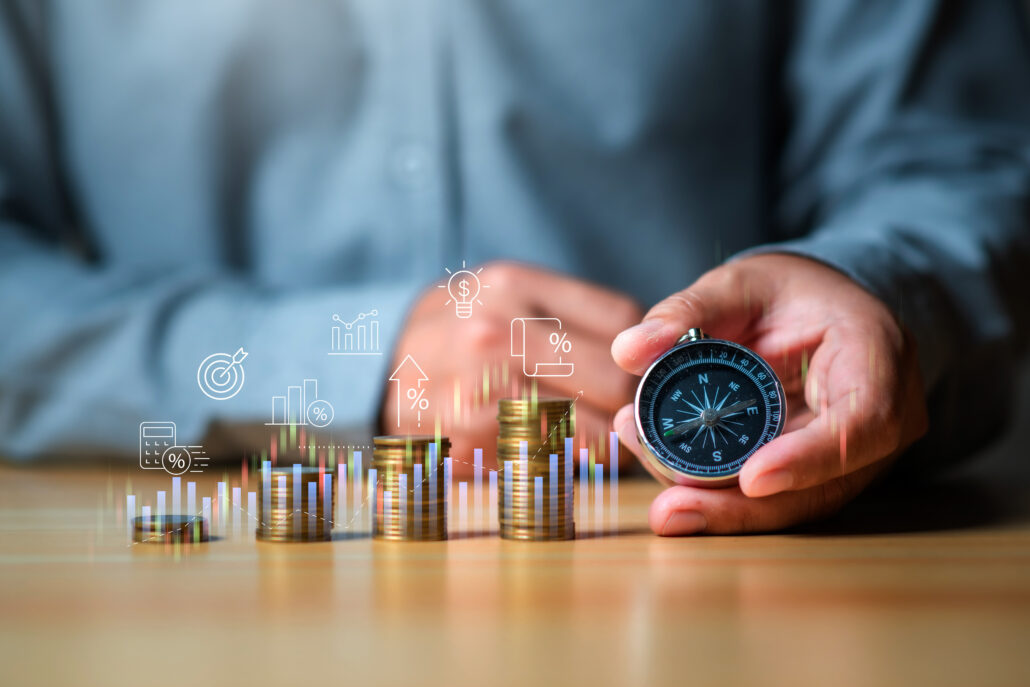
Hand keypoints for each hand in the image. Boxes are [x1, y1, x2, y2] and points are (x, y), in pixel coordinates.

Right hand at [385, 262, 641, 476]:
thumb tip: (649, 353)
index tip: (641, 376)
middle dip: (631, 408)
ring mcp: (478, 388)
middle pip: (615, 380)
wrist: (367, 370)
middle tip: (629, 421)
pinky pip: (550, 464)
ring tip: (596, 444)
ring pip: (591, 431)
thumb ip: (568, 314)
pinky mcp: (467, 443)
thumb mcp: (500, 295)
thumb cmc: (451, 332)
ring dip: (606, 447)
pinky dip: (564, 467)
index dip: (643, 356)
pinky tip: (551, 457)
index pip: (623, 321)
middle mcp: (496, 330)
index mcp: (512, 285)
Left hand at [611, 254, 928, 534]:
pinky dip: (722, 499)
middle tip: (672, 512)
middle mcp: (879, 419)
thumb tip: (628, 350)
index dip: (808, 457)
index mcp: (876, 357)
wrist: (816, 310)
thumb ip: (688, 311)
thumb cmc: (788, 292)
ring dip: (723, 510)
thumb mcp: (740, 284)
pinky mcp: (819, 475)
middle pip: (821, 484)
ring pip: (794, 503)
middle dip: (742, 507)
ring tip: (661, 506)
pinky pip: (776, 499)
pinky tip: (669, 490)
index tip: (751, 478)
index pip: (863, 422)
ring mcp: (853, 456)